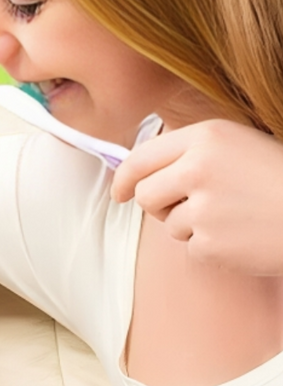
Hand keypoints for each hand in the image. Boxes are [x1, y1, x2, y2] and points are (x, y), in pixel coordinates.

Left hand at [111, 118, 282, 273]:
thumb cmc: (279, 178)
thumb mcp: (237, 146)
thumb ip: (189, 153)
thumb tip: (137, 173)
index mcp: (205, 138)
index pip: (140, 158)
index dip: (123, 178)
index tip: (119, 191)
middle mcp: (198, 169)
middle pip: (144, 194)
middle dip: (158, 204)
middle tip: (192, 205)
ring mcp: (203, 208)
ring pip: (168, 225)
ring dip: (192, 226)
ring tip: (233, 216)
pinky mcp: (211, 243)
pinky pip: (192, 248)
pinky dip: (211, 247)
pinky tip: (241, 235)